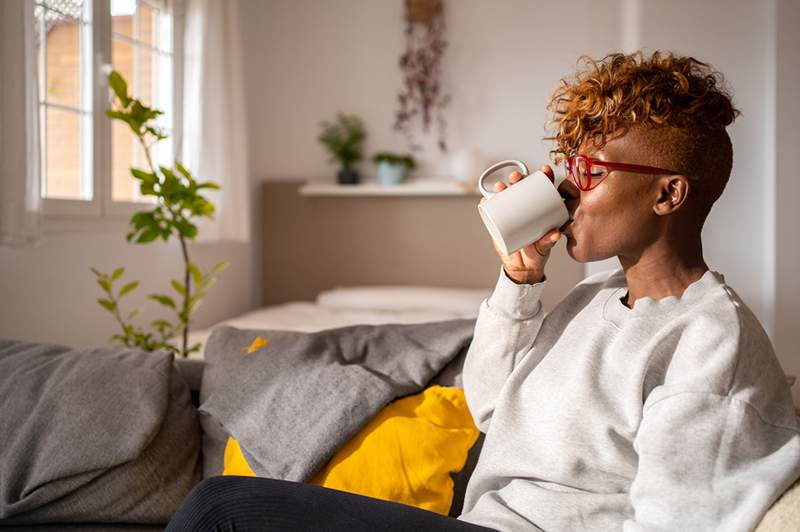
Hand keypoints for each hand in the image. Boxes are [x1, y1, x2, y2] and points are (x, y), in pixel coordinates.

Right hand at [480, 165, 561, 283]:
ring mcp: (510, 213)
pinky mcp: (498, 222)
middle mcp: (524, 207)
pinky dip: (487, 202)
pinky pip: (492, 209)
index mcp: (539, 209)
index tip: (545, 171)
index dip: (544, 177)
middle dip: (518, 178)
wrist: (522, 267)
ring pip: (505, 195)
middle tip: (516, 178)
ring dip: (501, 187)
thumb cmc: (537, 254)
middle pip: (521, 187)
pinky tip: (485, 198)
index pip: (542, 188)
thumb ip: (549, 241)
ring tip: (500, 187)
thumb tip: (555, 233)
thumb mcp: (544, 247)